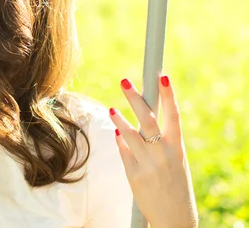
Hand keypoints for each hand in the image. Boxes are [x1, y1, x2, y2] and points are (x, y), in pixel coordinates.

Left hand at [109, 75, 197, 227]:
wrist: (174, 217)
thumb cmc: (174, 184)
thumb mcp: (175, 161)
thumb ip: (159, 142)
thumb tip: (133, 124)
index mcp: (177, 147)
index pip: (174, 115)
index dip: (168, 94)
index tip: (162, 76)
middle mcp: (163, 153)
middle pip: (147, 119)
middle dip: (135, 98)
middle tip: (124, 81)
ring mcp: (148, 163)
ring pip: (129, 135)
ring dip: (120, 120)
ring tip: (112, 109)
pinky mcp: (134, 174)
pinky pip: (124, 152)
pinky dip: (120, 141)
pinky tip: (117, 134)